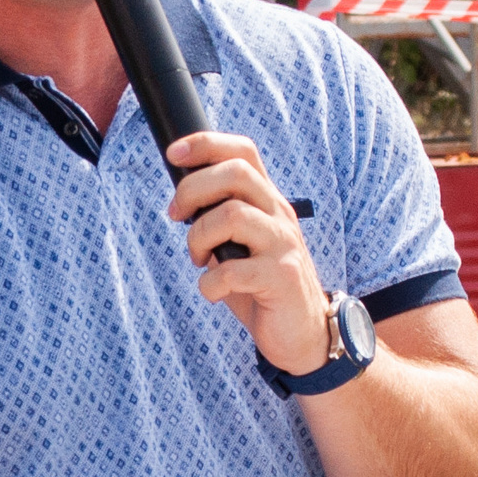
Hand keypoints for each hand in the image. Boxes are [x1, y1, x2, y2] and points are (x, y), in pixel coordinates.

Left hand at [166, 132, 328, 374]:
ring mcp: (283, 244)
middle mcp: (280, 214)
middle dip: (192, 190)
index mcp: (267, 201)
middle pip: (235, 173)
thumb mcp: (240, 243)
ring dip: (198, 238)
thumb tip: (179, 199)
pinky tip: (213, 291)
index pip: (243, 151)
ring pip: (231, 215)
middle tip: (177, 217)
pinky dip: (209, 283)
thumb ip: (219, 218)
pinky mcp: (281, 278)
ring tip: (199, 259)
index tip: (173, 154)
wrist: (303, 332)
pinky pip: (232, 271)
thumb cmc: (260, 285)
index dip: (206, 144)